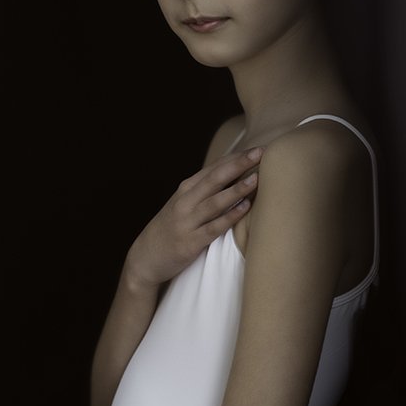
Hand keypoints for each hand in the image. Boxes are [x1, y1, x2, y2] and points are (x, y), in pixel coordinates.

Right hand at [126, 147, 263, 286]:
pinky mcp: (190, 242)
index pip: (214, 168)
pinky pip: (213, 228)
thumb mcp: (183, 204)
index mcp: (186, 189)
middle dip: (239, 165)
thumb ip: (205, 191)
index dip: (236, 157)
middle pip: (216, 179)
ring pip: (215, 202)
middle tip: (260, 153)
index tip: (258, 148)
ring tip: (257, 179)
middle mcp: (185, 201)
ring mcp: (187, 221)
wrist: (145, 258)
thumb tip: (236, 177)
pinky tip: (244, 208)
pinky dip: (229, 217)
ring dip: (236, 190)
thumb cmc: (171, 229)